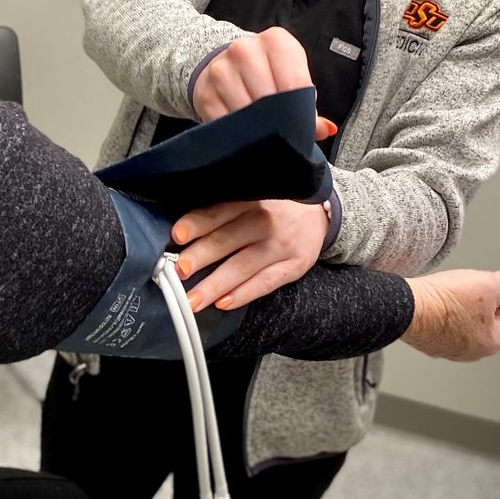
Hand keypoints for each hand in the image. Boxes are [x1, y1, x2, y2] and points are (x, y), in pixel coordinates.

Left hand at [171, 198, 330, 311]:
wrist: (322, 213)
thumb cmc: (276, 205)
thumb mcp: (254, 194)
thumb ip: (223, 208)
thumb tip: (182, 230)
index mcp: (251, 199)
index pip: (219, 211)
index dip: (197, 223)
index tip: (176, 235)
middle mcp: (266, 222)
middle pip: (227, 240)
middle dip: (200, 256)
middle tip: (178, 270)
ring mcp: (281, 246)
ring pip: (243, 267)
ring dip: (215, 285)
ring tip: (192, 300)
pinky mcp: (293, 267)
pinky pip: (265, 283)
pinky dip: (243, 294)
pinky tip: (223, 303)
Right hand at [192, 27, 336, 141]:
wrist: (222, 63)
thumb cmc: (265, 72)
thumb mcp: (290, 78)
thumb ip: (307, 103)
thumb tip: (326, 129)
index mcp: (276, 42)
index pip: (295, 84)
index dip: (302, 112)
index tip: (304, 128)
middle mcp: (245, 50)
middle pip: (270, 99)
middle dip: (279, 122)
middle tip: (285, 136)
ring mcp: (221, 70)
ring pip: (246, 112)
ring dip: (257, 130)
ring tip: (265, 136)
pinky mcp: (205, 92)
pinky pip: (225, 122)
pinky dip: (237, 134)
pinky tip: (245, 136)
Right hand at [402, 269, 499, 360]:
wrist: (405, 307)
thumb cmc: (442, 302)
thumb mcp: (487, 283)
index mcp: (492, 342)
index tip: (488, 286)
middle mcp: (472, 352)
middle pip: (489, 322)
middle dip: (482, 303)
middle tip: (468, 289)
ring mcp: (449, 349)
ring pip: (466, 324)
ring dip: (462, 308)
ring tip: (450, 294)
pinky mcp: (430, 343)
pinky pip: (444, 326)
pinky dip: (443, 314)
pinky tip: (436, 302)